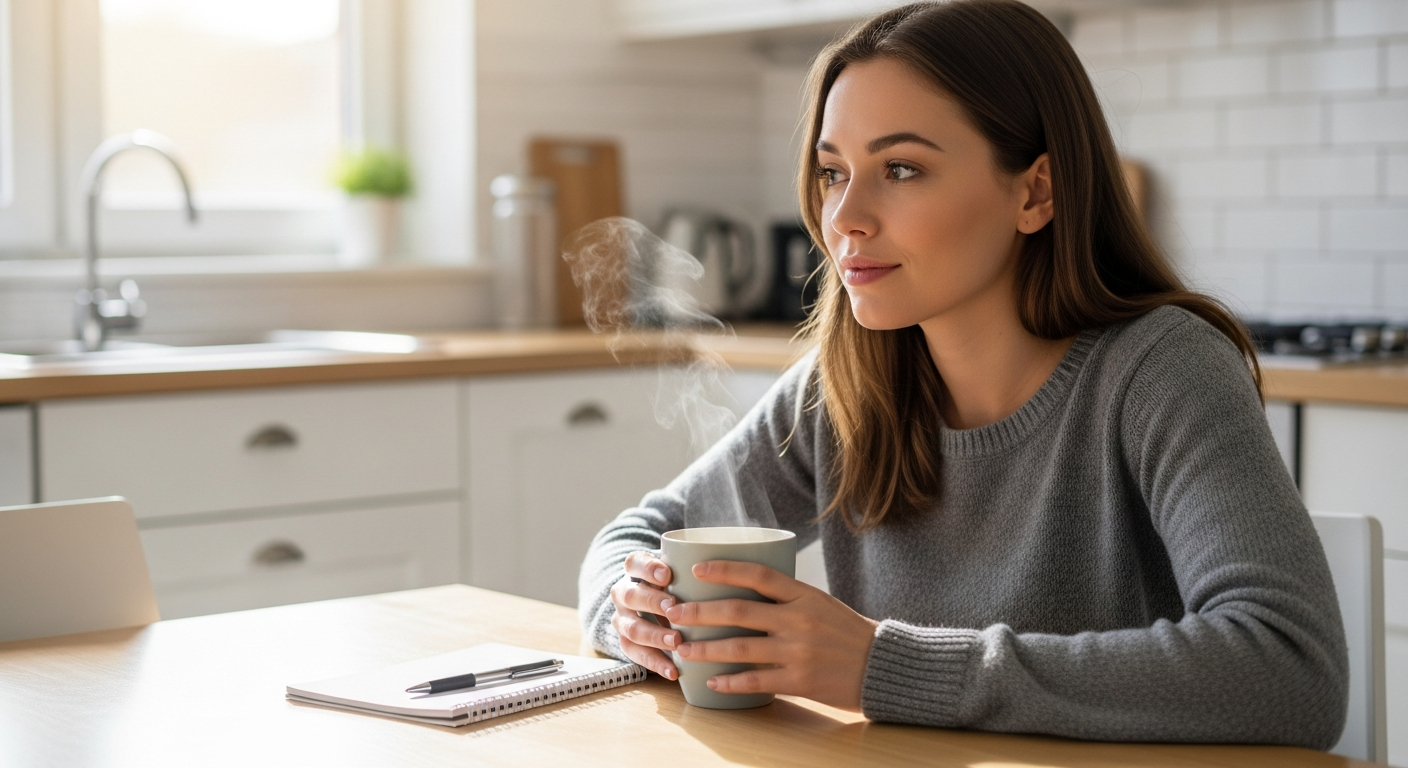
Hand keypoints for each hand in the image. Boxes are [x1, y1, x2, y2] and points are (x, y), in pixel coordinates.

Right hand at [608, 551, 681, 679]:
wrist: (653, 606)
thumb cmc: (676, 585)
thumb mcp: (679, 573)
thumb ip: (691, 573)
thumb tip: (728, 574)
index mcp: (635, 570)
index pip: (634, 563)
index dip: (648, 568)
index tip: (667, 575)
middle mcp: (623, 594)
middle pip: (631, 596)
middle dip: (652, 603)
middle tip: (673, 609)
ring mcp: (622, 619)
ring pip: (631, 628)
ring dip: (655, 636)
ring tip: (677, 642)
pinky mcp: (626, 643)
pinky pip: (636, 655)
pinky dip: (656, 663)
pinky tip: (673, 671)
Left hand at [664, 561, 878, 710]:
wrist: (881, 665)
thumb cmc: (846, 632)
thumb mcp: (820, 603)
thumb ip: (787, 597)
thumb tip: (743, 589)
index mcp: (804, 595)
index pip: (759, 575)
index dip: (725, 569)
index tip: (697, 569)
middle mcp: (799, 620)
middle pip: (739, 611)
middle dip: (700, 612)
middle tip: (674, 612)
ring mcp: (798, 652)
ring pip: (740, 649)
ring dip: (706, 649)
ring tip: (682, 648)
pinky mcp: (800, 681)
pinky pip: (756, 681)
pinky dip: (730, 682)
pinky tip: (712, 681)